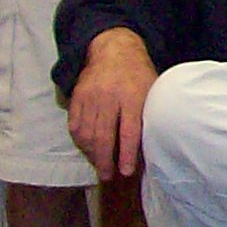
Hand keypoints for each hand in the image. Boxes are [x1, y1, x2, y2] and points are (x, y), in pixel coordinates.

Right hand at [66, 31, 156, 179]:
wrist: (114, 50)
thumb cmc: (138, 74)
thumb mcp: (151, 90)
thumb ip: (147, 115)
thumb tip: (149, 148)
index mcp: (132, 96)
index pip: (129, 131)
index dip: (127, 155)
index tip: (127, 172)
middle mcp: (108, 97)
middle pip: (103, 136)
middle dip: (105, 161)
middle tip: (108, 176)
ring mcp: (90, 97)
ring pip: (86, 134)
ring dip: (92, 154)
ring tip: (99, 165)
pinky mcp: (76, 97)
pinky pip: (74, 125)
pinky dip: (80, 141)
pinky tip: (87, 149)